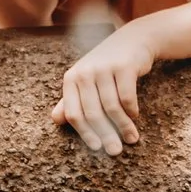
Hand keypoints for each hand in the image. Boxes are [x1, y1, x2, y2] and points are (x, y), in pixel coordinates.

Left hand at [53, 27, 154, 155]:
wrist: (133, 40)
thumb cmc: (106, 65)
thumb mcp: (86, 79)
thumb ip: (71, 99)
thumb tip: (55, 120)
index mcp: (71, 79)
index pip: (73, 113)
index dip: (84, 133)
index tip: (96, 148)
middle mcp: (84, 72)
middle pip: (92, 113)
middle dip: (106, 135)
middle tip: (115, 151)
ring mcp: (103, 68)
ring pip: (111, 107)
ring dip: (123, 126)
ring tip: (132, 138)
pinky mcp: (123, 66)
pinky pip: (127, 97)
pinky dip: (132, 111)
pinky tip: (135, 116)